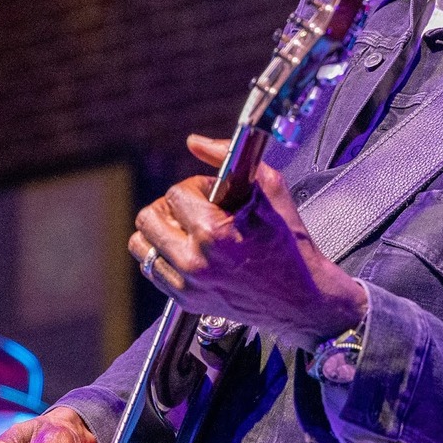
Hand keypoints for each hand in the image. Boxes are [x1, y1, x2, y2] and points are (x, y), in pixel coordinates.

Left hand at [129, 134, 367, 351]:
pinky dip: (163, 255)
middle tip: (197, 211)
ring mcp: (187, 284)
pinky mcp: (184, 300)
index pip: (176, 193)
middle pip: (149, 217)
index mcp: (214, 232)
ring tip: (187, 231)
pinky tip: (187, 251)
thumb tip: (195, 142)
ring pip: (141, 244)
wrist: (301, 297)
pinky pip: (150, 268)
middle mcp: (194, 261)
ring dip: (161, 231)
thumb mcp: (271, 191)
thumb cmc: (290, 245)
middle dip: (172, 207)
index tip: (215, 197)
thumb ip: (229, 159)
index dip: (196, 188)